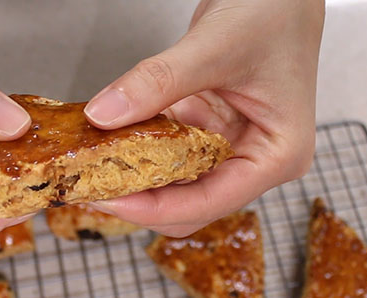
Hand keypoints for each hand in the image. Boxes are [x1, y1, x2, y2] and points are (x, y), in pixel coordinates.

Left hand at [84, 0, 324, 236]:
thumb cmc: (275, 10)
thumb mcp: (214, 47)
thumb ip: (158, 83)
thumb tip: (104, 115)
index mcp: (277, 155)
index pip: (209, 201)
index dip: (154, 208)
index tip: (108, 198)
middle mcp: (255, 158)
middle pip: (189, 203)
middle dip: (140, 198)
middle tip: (90, 185)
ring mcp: (230, 145)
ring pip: (175, 182)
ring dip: (134, 175)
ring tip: (92, 166)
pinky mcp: (208, 128)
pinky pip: (168, 150)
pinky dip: (138, 146)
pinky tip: (108, 139)